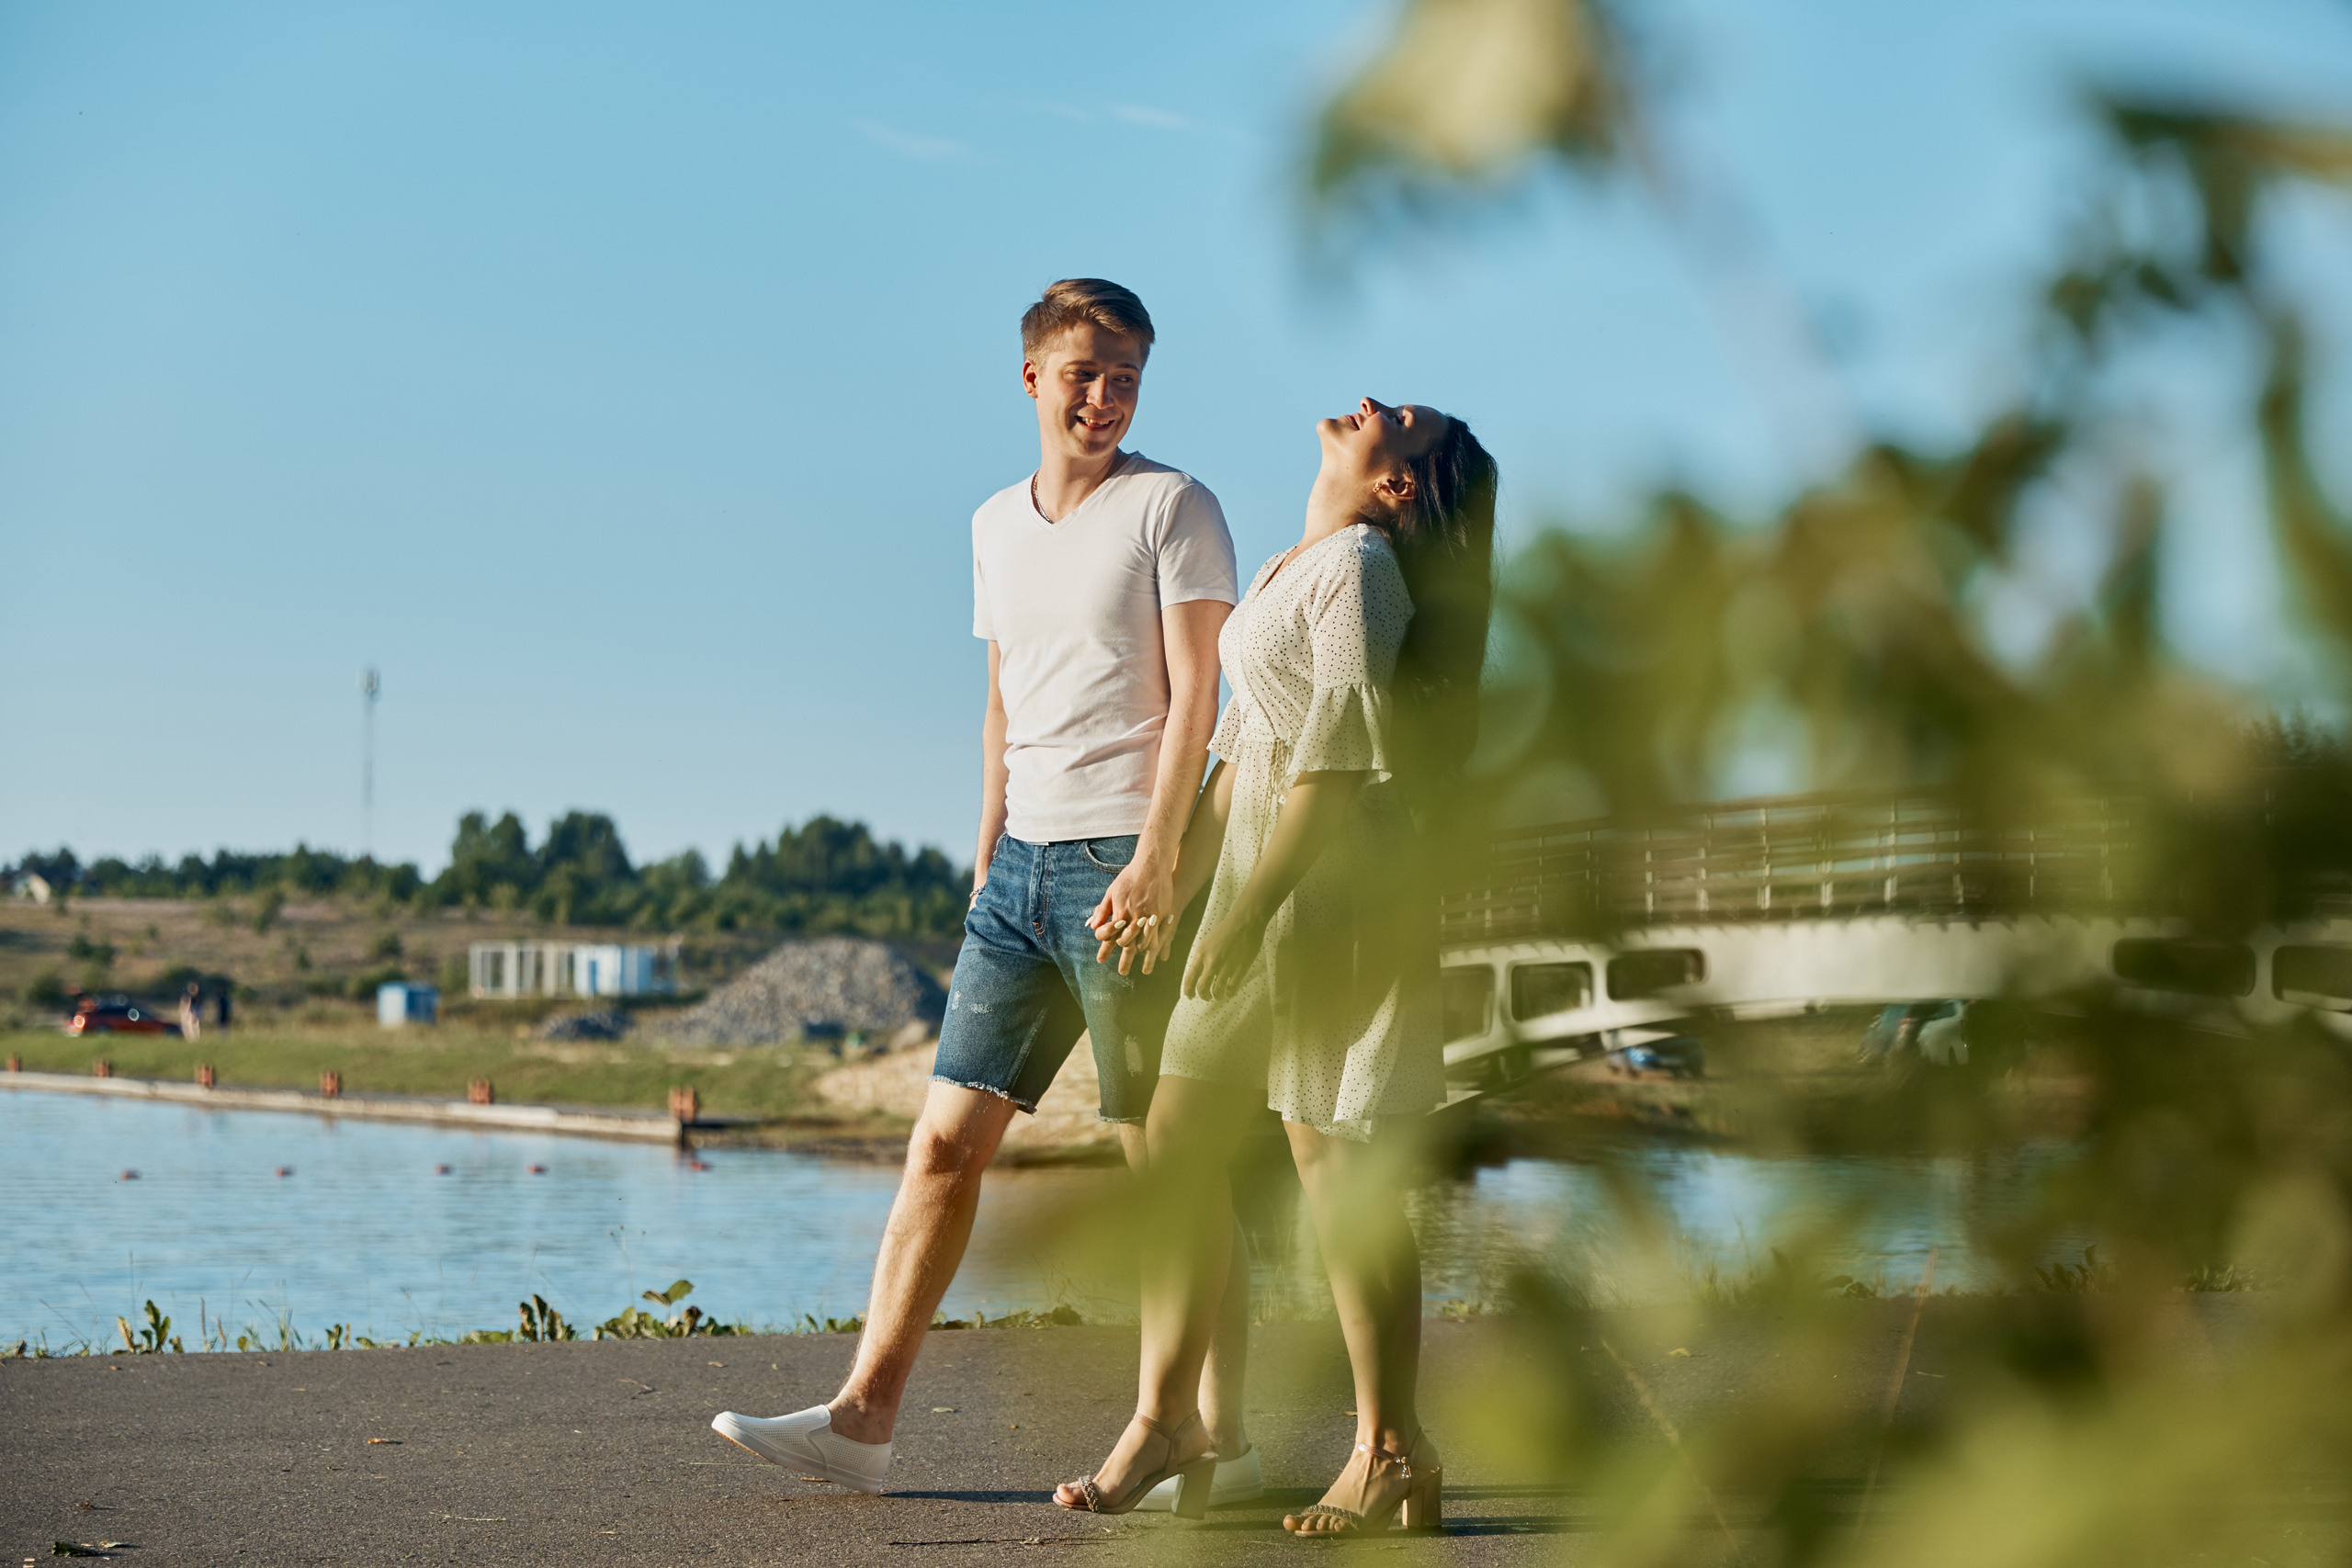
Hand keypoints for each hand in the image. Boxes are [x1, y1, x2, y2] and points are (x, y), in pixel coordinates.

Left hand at [1090, 854, 1173, 976]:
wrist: (1151, 864)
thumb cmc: (1130, 877)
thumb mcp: (1112, 891)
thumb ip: (1103, 910)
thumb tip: (1093, 926)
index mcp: (1120, 911)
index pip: (1110, 935)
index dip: (1105, 948)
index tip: (1102, 958)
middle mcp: (1135, 916)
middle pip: (1128, 944)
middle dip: (1124, 960)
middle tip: (1122, 972)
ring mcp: (1150, 915)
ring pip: (1145, 942)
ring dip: (1142, 956)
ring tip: (1141, 968)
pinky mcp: (1163, 913)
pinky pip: (1159, 935)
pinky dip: (1156, 945)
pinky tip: (1153, 952)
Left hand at [1182, 904, 1266, 1000]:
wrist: (1245, 921)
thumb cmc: (1225, 930)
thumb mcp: (1206, 942)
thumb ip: (1201, 958)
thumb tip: (1197, 974)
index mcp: (1201, 954)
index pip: (1189, 978)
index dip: (1188, 990)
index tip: (1189, 996)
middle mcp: (1212, 961)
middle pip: (1202, 988)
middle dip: (1202, 996)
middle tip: (1206, 997)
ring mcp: (1227, 966)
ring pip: (1217, 990)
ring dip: (1216, 996)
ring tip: (1218, 995)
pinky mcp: (1240, 968)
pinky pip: (1232, 987)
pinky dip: (1228, 993)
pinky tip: (1228, 992)